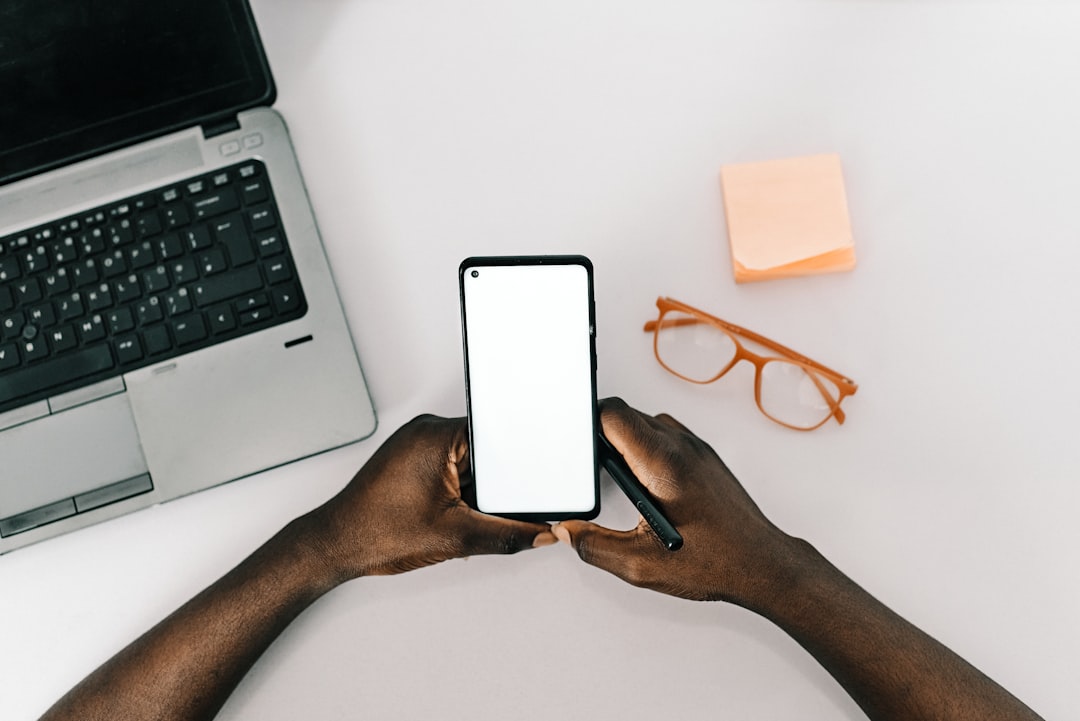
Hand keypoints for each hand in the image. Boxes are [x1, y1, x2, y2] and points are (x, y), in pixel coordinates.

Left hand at [304, 414, 556, 582]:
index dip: (514, 465)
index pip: (497, 435)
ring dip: (470, 491)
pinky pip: (450, 468)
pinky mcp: (411, 458)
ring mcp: (416, 443)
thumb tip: (537, 533)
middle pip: (484, 452)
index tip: (522, 485)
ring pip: (468, 463)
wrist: (336, 544)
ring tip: (447, 512)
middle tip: (472, 510)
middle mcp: (425, 430)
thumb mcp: (456, 536)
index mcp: (437, 435)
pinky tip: (440, 512)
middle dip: (489, 485)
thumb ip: (506, 535)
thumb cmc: (376, 531)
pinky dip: (455, 492)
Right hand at [555, 398, 796, 606]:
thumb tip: (568, 530)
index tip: (575, 442)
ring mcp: (696, 448)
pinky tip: (644, 481)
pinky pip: (666, 434)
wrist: (763, 564)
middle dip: (601, 436)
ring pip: (647, 422)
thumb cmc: (717, 562)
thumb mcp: (641, 564)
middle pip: (627, 414)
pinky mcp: (705, 457)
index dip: (587, 422)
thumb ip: (594, 545)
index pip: (614, 413)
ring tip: (619, 477)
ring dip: (625, 441)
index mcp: (663, 464)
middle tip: (591, 468)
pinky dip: (646, 448)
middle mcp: (682, 447)